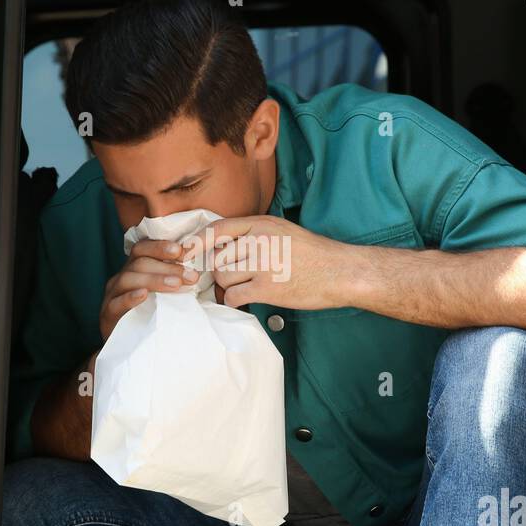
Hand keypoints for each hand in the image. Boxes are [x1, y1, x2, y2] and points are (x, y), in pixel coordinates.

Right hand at [99, 237, 200, 339]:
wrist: (129, 348)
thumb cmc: (152, 318)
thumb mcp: (164, 296)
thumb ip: (175, 282)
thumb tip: (198, 272)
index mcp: (133, 270)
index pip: (142, 249)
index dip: (160, 246)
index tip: (182, 251)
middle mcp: (121, 278)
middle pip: (139, 262)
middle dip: (168, 267)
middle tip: (191, 275)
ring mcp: (112, 296)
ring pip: (129, 279)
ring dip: (155, 279)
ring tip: (177, 285)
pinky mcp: (107, 315)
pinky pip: (116, 303)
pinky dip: (131, 297)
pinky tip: (144, 295)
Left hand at [186, 215, 353, 309]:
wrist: (340, 272)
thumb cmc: (313, 254)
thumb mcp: (283, 231)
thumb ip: (255, 234)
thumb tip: (224, 247)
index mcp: (262, 224)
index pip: (218, 229)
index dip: (197, 242)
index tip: (185, 253)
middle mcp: (259, 241)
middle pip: (217, 257)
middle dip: (218, 270)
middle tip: (228, 278)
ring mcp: (262, 264)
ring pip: (222, 276)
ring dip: (225, 286)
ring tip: (241, 288)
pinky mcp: (267, 288)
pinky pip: (233, 296)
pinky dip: (233, 302)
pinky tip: (243, 301)